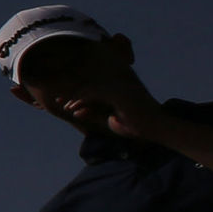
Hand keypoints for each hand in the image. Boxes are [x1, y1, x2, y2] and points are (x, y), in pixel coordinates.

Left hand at [40, 47, 168, 139]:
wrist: (156, 128)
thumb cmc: (135, 125)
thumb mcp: (108, 120)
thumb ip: (93, 114)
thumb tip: (75, 112)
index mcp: (117, 87)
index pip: (93, 84)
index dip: (77, 91)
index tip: (63, 100)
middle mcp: (118, 82)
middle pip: (89, 82)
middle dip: (72, 90)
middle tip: (56, 99)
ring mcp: (118, 86)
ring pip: (88, 88)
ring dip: (74, 97)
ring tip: (65, 106)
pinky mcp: (117, 93)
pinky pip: (92, 94)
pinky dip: (80, 101)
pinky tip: (72, 110)